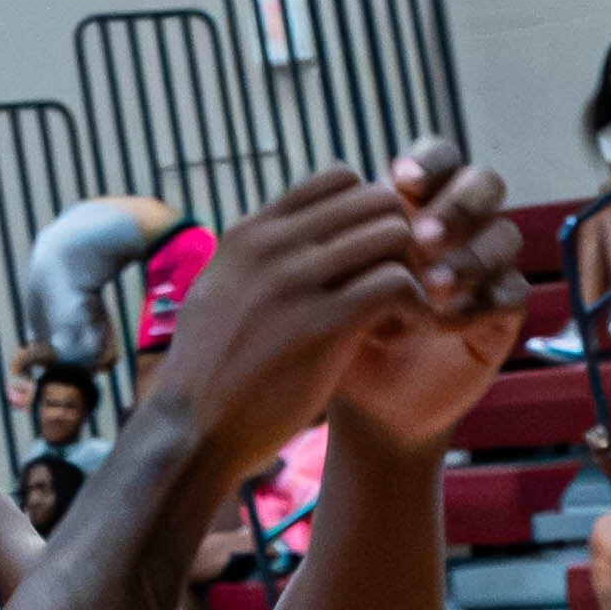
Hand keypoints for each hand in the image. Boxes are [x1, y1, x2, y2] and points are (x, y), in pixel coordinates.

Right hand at [147, 157, 516, 489]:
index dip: (371, 212)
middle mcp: (275, 245)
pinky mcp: (325, 324)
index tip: (374, 255)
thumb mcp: (220, 293)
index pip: (339, 178)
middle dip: (403, 238)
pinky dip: (418, 306)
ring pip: (395, 234)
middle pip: (377, 199)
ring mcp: (298, 280)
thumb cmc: (211, 374)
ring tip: (405, 311)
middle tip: (403, 282)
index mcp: (252, 233)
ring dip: (415, 271)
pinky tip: (405, 333)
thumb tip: (286, 235)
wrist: (191, 431)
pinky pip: (399, 283)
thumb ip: (257, 260)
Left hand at [323, 144, 533, 460]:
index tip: (401, 180)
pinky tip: (448, 324)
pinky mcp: (502, 313)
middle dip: (458, 206)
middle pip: (484, 185)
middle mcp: (459, 229)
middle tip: (423, 237)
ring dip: (471, 255)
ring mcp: (485, 268)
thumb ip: (345, 236)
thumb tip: (344, 188)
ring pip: (506, 235)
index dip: (429, 161)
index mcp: (417, 205)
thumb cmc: (339, 329)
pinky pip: (512, 291)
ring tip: (433, 287)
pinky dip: (483, 302)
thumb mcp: (332, 279)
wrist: (365, 399)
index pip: (439, 160)